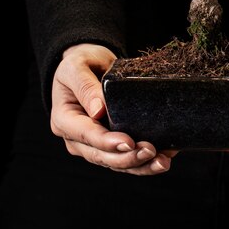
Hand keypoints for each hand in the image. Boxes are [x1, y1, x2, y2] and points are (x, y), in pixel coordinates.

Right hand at [50, 43, 173, 174]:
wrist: (87, 66)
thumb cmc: (80, 63)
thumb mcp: (77, 66)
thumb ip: (85, 86)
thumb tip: (98, 110)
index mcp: (64, 119)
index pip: (86, 135)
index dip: (107, 142)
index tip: (129, 143)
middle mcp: (76, 138)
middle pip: (102, 156)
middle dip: (128, 158)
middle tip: (151, 151)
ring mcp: (92, 145)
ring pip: (115, 163)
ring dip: (140, 165)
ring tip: (162, 162)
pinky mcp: (109, 145)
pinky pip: (125, 157)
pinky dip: (144, 162)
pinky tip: (164, 157)